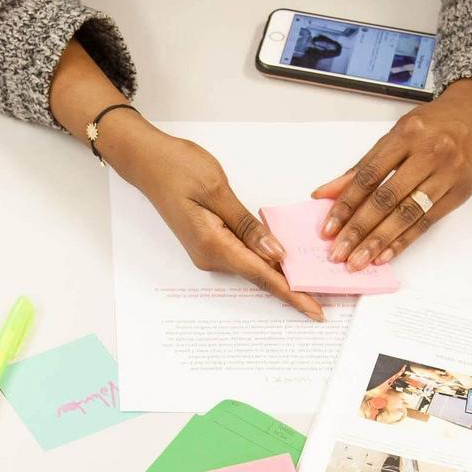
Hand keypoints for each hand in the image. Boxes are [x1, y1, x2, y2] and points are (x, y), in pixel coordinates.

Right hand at [102, 119, 323, 321]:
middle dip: (291, 287)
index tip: (315, 310)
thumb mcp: (218, 191)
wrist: (147, 161)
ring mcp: (208, 251)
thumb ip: (247, 225)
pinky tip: (283, 258)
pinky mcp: (209, 242)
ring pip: (251, 265)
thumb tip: (275, 253)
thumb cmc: (178, 168)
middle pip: (259, 276)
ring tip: (310, 281)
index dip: (291, 293)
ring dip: (279, 273)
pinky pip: (243, 254)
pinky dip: (264, 258)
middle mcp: (210, 256)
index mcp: (213, 245)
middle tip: (324, 298)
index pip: (261, 275)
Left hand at [313, 77, 471, 270]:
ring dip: (379, 241)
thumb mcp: (397, 133)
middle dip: (359, 229)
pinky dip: (403, 241)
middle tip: (339, 253)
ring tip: (358, 261)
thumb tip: (326, 193)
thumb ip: (364, 165)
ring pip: (407, 214)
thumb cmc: (434, 123)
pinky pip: (426, 222)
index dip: (346, 204)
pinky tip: (385, 255)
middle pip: (386, 198)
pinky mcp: (459, 193)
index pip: (369, 176)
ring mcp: (447, 175)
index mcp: (407, 135)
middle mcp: (429, 154)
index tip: (329, 228)